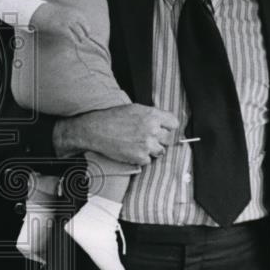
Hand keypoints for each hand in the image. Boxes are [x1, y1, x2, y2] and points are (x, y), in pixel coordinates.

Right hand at [31, 3, 89, 44]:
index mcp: (73, 11)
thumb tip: (76, 25)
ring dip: (81, 37)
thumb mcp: (64, 12)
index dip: (87, 27)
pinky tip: (75, 42)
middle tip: (86, 38)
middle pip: (83, 26)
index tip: (88, 32)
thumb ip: (71, 17)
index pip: (84, 20)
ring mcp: (67, 21)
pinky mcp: (61, 27)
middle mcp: (72, 16)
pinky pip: (71, 35)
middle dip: (86, 33)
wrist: (41, 12)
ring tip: (81, 41)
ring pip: (79, 31)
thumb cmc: (51, 13)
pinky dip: (74, 39)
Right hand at [54, 103, 179, 164]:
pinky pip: (148, 161)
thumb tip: (163, 121)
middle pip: (169, 139)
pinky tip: (131, 150)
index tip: (163, 129)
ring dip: (152, 150)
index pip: (174, 123)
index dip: (168, 126)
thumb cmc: (112, 117)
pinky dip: (141, 158)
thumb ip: (151, 115)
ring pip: (160, 151)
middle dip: (160, 139)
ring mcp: (147, 145)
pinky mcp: (140, 157)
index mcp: (152, 115)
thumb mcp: (134, 109)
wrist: (95, 130)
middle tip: (147, 138)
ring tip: (138, 144)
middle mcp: (152, 130)